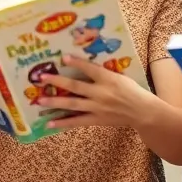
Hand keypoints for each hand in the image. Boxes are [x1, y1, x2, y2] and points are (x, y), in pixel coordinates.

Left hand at [37, 55, 153, 129]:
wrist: (142, 111)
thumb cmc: (132, 90)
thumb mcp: (120, 76)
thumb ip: (104, 72)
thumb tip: (85, 65)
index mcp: (108, 79)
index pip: (90, 69)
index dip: (76, 63)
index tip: (63, 57)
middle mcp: (100, 93)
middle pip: (75, 87)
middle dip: (57, 82)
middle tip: (41, 78)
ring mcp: (97, 108)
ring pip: (72, 104)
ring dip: (54, 103)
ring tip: (39, 101)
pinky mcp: (96, 120)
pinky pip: (77, 121)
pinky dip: (63, 123)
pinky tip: (50, 124)